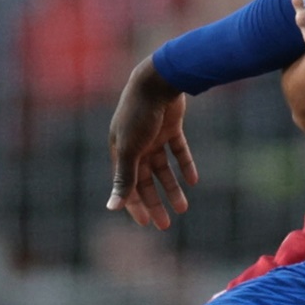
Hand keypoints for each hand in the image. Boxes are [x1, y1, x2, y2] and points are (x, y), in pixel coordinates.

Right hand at [106, 56, 197, 229]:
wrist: (158, 80)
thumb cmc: (139, 114)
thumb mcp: (130, 149)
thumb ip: (123, 178)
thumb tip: (111, 207)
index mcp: (120, 152)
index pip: (127, 185)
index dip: (135, 205)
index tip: (146, 224)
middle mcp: (136, 146)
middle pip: (146, 180)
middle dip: (155, 202)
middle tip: (166, 224)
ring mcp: (154, 136)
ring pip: (164, 168)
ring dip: (173, 188)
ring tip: (183, 207)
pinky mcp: (171, 126)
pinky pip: (178, 150)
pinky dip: (185, 165)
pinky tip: (193, 180)